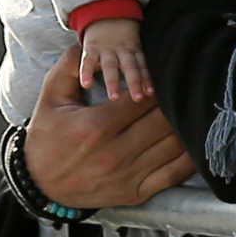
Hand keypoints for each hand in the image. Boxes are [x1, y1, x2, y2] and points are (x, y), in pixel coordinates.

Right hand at [22, 46, 194, 208]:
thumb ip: (68, 67)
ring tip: (191, 111)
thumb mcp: (50, 98)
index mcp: (96, 126)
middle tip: (183, 91)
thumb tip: (84, 42)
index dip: (158, 86)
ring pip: (173, 146)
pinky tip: (194, 142)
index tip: (163, 78)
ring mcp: (128, 176)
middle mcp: (115, 153)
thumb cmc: (47, 138)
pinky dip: (189, 158)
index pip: (143, 100)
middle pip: (163, 121)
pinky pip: (173, 175)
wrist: (41, 184)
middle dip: (175, 103)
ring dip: (185, 126)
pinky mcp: (136, 194)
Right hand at [79, 18, 153, 102]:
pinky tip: (86, 85)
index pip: (142, 66)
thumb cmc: (123, 37)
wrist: (105, 13)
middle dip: (134, 82)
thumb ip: (141, 65)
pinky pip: (87, 61)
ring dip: (113, 81)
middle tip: (138, 98)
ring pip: (110, 66)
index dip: (147, 79)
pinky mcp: (91, 48)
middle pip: (130, 67)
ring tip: (114, 97)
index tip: (151, 93)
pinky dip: (86, 72)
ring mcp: (106, 49)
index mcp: (134, 50)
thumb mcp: (135, 45)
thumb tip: (154, 90)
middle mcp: (122, 50)